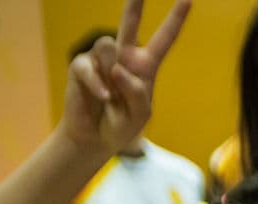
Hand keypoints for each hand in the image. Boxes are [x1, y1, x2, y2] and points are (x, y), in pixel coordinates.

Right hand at [59, 0, 188, 155]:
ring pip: (108, 46)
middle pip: (130, 23)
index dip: (175, 19)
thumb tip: (118, 68)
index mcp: (145, 66)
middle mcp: (124, 57)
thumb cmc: (121, 125)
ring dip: (111, 73)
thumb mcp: (140, 114)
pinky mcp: (82, 66)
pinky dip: (97, 85)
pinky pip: (90, 67)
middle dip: (134, 3)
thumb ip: (136, 92)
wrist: (95, 137)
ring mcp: (102, 59)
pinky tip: (103, 98)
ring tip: (111, 96)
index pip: (163, 39)